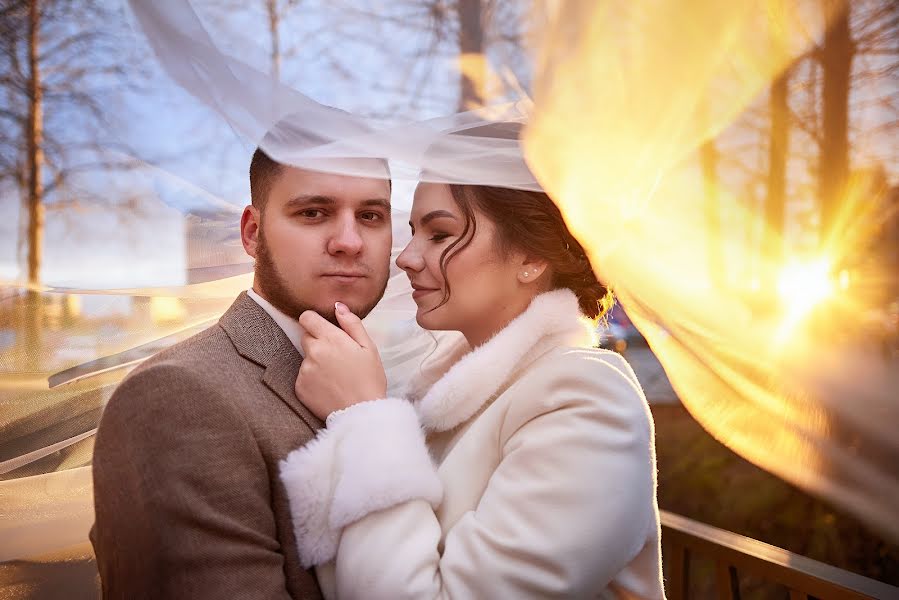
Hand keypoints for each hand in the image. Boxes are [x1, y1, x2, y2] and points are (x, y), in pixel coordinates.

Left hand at [296, 302, 386, 420]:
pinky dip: (312, 380)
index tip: (323, 329)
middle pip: (306, 337)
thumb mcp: (368, 348)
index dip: (314, 321)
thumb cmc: (369, 379)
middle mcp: (313, 352)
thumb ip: (352, 324)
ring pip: (306, 358)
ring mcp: (304, 370)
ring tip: (335, 376)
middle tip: (336, 357)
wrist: (361, 413)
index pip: (307, 318)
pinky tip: (328, 387)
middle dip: (318, 342)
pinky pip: (303, 377)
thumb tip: (338, 306)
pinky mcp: (300, 387)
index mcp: (330, 338)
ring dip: (316, 362)